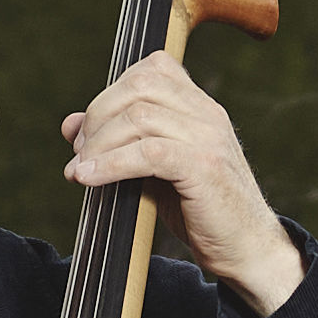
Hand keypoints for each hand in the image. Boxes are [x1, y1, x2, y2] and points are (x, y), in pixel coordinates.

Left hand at [57, 55, 299, 307]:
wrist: (247, 249)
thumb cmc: (200, 211)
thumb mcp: (154, 170)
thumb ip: (119, 143)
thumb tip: (70, 124)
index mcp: (200, 108)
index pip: (153, 68)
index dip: (112, 92)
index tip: (91, 130)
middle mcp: (208, 114)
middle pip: (139, 86)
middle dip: (98, 116)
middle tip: (80, 152)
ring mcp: (209, 138)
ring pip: (139, 117)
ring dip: (99, 144)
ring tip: (80, 170)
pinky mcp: (204, 167)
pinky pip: (147, 153)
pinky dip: (109, 165)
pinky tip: (88, 179)